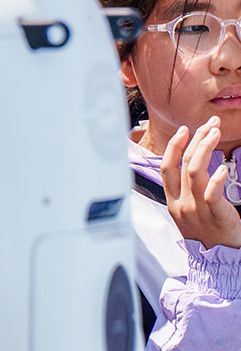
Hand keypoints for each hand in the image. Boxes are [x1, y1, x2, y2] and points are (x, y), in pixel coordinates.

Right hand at [161, 117, 240, 249]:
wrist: (217, 262)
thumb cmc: (206, 235)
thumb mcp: (186, 213)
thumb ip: (186, 191)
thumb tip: (192, 165)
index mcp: (172, 201)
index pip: (166, 167)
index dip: (174, 146)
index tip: (185, 130)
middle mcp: (182, 203)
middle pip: (184, 164)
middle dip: (196, 140)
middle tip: (209, 125)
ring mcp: (197, 210)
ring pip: (195, 172)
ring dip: (205, 149)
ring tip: (216, 134)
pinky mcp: (215, 216)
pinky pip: (212, 193)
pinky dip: (215, 178)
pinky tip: (222, 167)